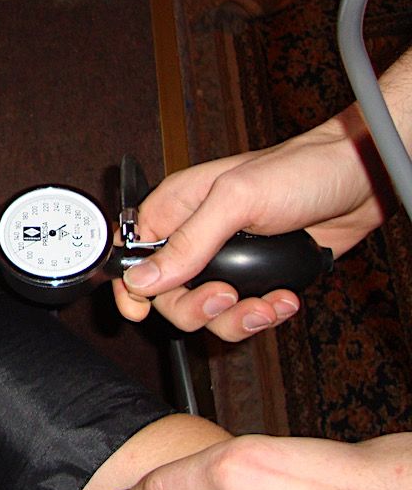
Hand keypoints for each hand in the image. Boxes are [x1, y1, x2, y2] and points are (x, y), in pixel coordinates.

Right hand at [111, 104, 390, 339]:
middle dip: (196, 307)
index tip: (141, 310)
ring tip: (264, 303)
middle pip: (168, 295)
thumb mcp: (236, 201)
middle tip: (226, 296)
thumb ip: (188, 242)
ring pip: (206, 312)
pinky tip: (282, 299)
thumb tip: (144, 277)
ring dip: (236, 318)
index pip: (131, 255)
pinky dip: (262, 315)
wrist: (358, 180)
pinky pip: (242, 314)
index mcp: (176, 209)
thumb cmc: (298, 170)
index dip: (130, 286)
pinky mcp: (258, 277)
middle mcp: (196, 237)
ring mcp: (227, 260)